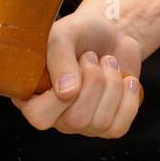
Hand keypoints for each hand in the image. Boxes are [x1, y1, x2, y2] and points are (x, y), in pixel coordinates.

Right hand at [15, 7, 144, 137]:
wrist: (112, 34)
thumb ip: (58, 58)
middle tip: (91, 57)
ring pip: (100, 122)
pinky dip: (128, 98)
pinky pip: (119, 127)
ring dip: (111, 84)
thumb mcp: (63, 34)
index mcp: (31, 96)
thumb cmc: (81, 33)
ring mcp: (81, 125)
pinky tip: (125, 79)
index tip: (76, 62)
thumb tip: (66, 93)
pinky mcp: (107, 127)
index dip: (61, 94)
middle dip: (93, 82)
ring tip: (107, 63)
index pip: (39, 116)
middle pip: (75, 120)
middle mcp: (53, 116)